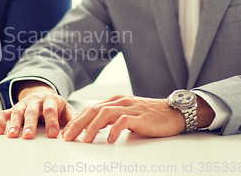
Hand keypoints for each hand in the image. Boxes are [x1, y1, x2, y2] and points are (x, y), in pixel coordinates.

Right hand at [0, 81, 77, 138]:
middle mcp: (35, 100)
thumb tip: (82, 128)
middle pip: (32, 111)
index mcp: (50, 100)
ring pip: (17, 112)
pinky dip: (0, 121)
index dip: (51, 122)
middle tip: (29, 135)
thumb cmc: (56, 106)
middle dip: (30, 123)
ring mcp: (23, 104)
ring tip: (12, 135)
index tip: (52, 135)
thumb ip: (73, 118)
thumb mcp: (66, 109)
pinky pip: (4, 113)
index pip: (50, 110)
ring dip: (14, 124)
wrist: (43, 94)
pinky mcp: (14, 108)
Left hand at [61, 95, 185, 143]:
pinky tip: (111, 140)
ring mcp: (130, 108)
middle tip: (67, 137)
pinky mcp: (140, 117)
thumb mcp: (126, 113)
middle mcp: (120, 102)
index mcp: (114, 101)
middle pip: (93, 110)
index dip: (76, 120)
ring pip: (105, 114)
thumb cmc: (150, 115)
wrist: (174, 112)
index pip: (90, 109)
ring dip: (92, 127)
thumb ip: (111, 118)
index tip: (66, 132)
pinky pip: (124, 121)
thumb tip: (94, 128)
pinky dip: (115, 130)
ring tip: (85, 140)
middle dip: (78, 124)